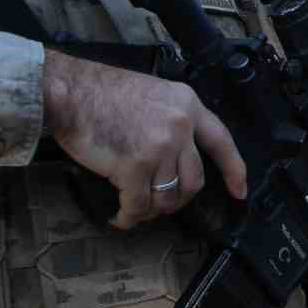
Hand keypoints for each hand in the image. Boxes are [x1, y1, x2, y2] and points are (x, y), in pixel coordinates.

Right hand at [42, 50, 246, 228]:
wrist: (68, 90)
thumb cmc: (101, 92)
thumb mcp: (153, 92)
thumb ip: (172, 120)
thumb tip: (176, 158)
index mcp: (188, 105)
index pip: (222, 142)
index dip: (234, 171)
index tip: (239, 192)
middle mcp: (180, 126)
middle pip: (194, 180)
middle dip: (178, 200)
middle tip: (160, 204)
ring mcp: (160, 147)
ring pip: (167, 197)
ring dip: (151, 210)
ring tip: (135, 208)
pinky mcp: (134, 166)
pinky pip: (139, 205)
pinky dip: (129, 216)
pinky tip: (120, 217)